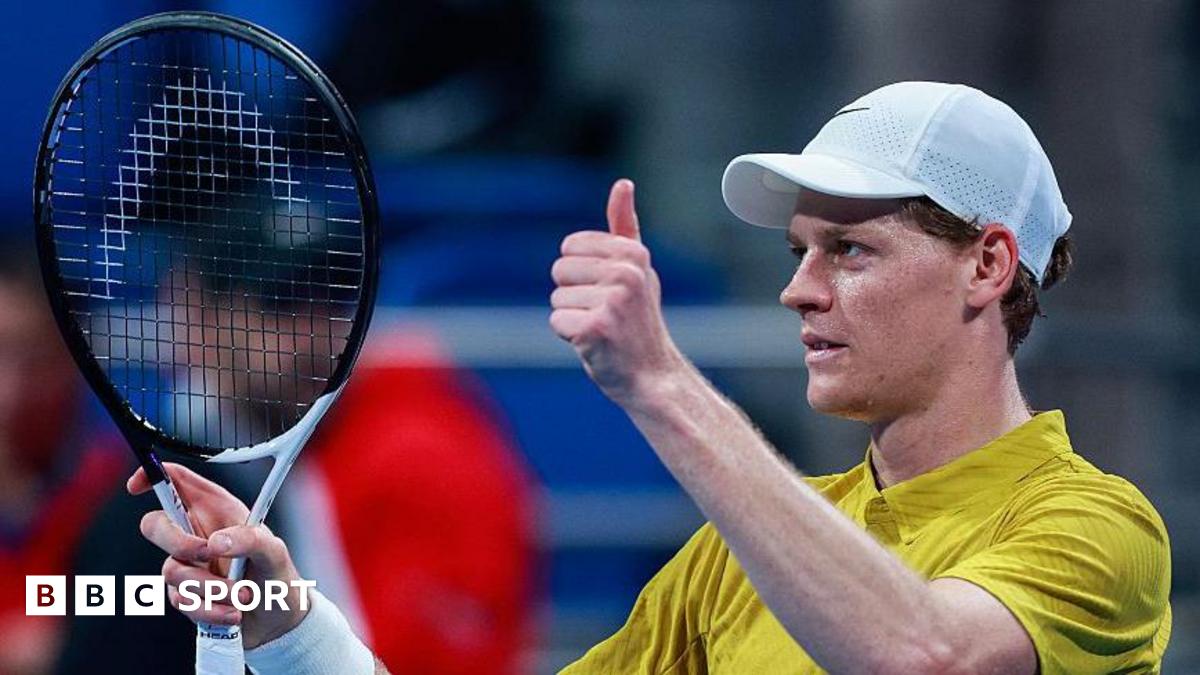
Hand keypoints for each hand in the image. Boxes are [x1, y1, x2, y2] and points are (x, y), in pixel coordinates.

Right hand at [128, 463, 306, 648]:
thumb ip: (250, 539)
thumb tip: (216, 542)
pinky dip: (209, 609)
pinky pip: (181, 601)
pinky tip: (233, 612)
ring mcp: (188, 565)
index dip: (152, 476)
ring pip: (171, 571)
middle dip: (179, 543)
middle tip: (209, 554)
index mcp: (217, 510)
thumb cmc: (276, 575)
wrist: (278, 619)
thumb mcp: (275, 552)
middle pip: (155, 525)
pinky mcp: (186, 594)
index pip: (176, 481)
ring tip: (244, 596)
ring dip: (211, 587)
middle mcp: (197, 533)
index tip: (135, 487)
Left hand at [550, 179, 684, 404]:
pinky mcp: (596, 327)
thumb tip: (622, 184)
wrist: (653, 375)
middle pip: (559, 270)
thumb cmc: (639, 321)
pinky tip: (596, 344)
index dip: (579, 273)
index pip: (570, 247)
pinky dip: (570, 337)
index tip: (606, 291)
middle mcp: (626, 272)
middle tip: (604, 314)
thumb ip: (625, 226)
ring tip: (602, 329)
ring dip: (573, 318)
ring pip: (556, 299)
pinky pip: (557, 321)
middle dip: (573, 295)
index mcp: (633, 252)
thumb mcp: (637, 267)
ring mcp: (612, 300)